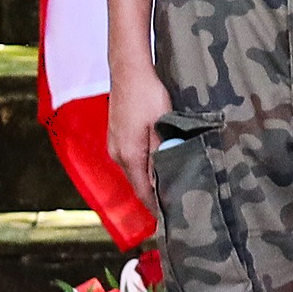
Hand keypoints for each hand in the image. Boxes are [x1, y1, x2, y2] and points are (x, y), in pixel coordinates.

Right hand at [107, 57, 170, 213]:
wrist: (128, 70)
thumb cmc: (148, 95)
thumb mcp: (162, 126)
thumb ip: (163, 155)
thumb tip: (165, 181)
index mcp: (129, 156)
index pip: (144, 193)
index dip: (158, 208)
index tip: (173, 221)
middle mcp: (117, 154)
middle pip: (138, 185)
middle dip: (156, 197)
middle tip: (178, 207)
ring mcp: (114, 145)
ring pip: (135, 172)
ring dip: (151, 181)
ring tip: (171, 188)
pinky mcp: (116, 136)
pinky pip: (131, 160)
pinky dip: (144, 167)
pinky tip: (158, 164)